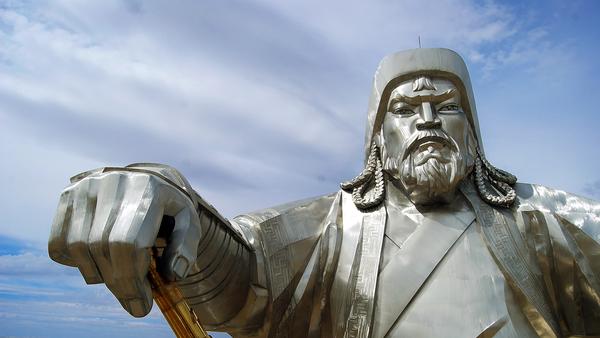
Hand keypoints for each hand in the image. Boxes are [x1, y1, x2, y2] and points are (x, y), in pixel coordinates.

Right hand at [48, 169, 200, 316]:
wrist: (148, 178)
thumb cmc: (170, 207)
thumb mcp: (189, 222)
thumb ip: (186, 247)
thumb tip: (173, 274)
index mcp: (148, 188)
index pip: (127, 243)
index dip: (131, 280)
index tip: (142, 305)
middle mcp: (113, 183)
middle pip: (102, 248)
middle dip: (118, 284)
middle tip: (134, 302)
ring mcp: (86, 187)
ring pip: (78, 247)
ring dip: (98, 274)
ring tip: (119, 276)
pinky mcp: (68, 195)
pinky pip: (59, 243)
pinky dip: (75, 261)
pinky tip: (98, 259)